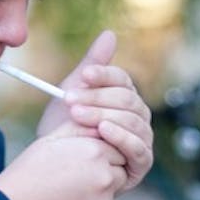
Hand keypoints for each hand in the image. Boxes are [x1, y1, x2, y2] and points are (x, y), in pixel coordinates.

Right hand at [0, 131, 126, 199]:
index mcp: (94, 152)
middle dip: (103, 171)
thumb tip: (97, 123)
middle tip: (73, 175)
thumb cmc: (26, 175)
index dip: (97, 151)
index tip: (78, 158)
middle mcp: (104, 178)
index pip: (115, 147)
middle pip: (119, 170)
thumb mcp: (49, 141)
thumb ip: (79, 128)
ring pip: (109, 194)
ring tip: (64, 192)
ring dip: (96, 192)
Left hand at [37, 30, 153, 193]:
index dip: (104, 75)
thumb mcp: (73, 95)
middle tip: (69, 100)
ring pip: (133, 121)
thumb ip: (92, 67)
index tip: (82, 75)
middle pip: (127, 99)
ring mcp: (142, 139)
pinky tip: (103, 130)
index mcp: (124, 97)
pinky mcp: (141, 163)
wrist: (56, 166)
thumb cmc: (65, 130)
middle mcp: (138, 116)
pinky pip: (139, 148)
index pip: (122, 80)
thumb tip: (109, 34)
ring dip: (104, 116)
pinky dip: (122, 137)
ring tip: (79, 116)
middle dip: (97, 98)